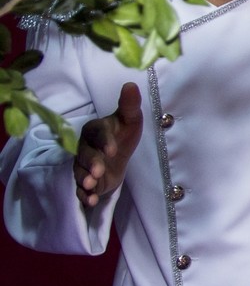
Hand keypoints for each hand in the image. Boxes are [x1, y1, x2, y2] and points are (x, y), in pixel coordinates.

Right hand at [74, 82, 142, 207]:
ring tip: (90, 186)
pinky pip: (81, 188)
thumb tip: (131, 84)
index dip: (104, 140)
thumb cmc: (123, 133)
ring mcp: (83, 165)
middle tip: (98, 171)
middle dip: (92, 163)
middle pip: (85, 154)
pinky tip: (90, 201)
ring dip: (84, 179)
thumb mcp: (130, 119)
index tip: (113, 149)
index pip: (97, 133)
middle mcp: (85, 147)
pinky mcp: (86, 180)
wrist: (117, 154)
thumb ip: (130, 105)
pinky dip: (85, 195)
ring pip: (80, 172)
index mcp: (95, 129)